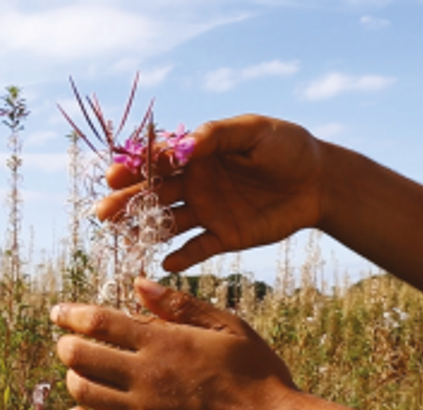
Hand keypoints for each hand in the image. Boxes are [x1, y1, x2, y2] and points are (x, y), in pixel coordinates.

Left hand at [52, 279, 298, 409]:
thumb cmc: (260, 375)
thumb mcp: (229, 328)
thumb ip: (182, 305)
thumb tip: (139, 285)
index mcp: (164, 342)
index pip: (99, 321)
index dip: (71, 314)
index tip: (58, 312)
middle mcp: (147, 376)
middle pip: (80, 356)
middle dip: (66, 346)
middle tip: (67, 344)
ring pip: (83, 394)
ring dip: (74, 380)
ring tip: (80, 374)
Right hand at [97, 115, 325, 272]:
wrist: (319, 181)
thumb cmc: (288, 147)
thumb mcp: (254, 131)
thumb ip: (218, 136)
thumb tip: (184, 145)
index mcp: (198, 155)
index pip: (157, 162)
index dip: (134, 168)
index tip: (113, 176)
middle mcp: (196, 183)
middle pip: (154, 194)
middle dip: (127, 202)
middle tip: (103, 213)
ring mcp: (208, 211)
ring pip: (168, 222)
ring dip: (144, 229)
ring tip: (124, 237)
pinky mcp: (224, 236)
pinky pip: (197, 249)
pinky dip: (182, 257)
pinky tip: (166, 264)